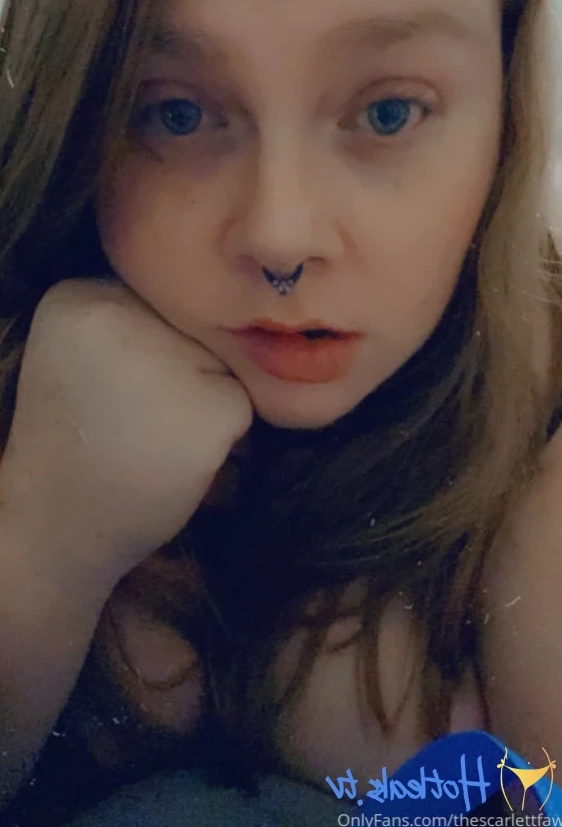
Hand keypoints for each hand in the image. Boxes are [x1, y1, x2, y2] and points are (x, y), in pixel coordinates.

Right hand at [2, 278, 252, 585]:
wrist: (55, 531)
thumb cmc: (75, 442)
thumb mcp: (76, 354)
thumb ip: (128, 321)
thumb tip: (208, 312)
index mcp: (75, 295)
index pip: (152, 298)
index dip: (145, 347)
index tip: (110, 389)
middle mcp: (119, 313)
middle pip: (189, 324)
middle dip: (179, 368)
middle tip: (132, 418)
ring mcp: (166, 359)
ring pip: (220, 361)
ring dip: (202, 397)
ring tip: (150, 437)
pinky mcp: (210, 408)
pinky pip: (241, 404)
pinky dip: (222, 435)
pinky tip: (173, 457)